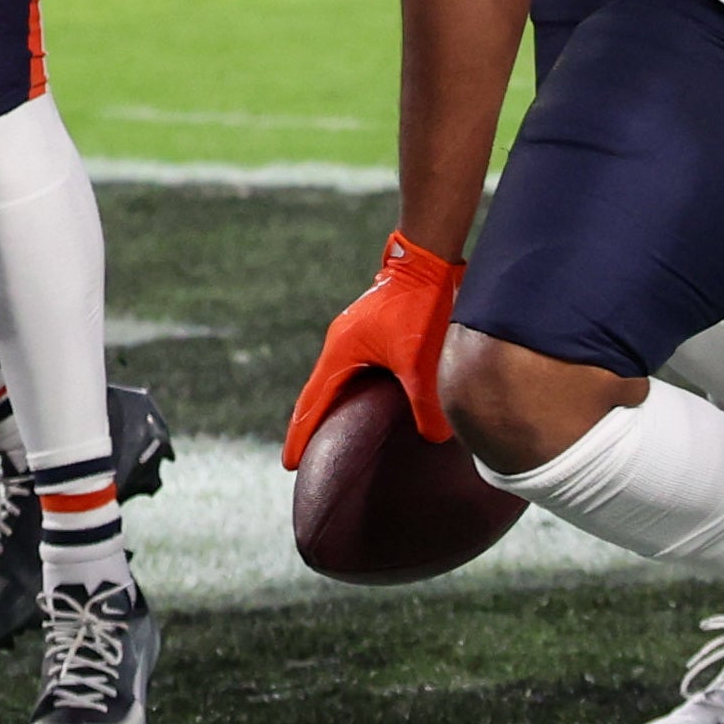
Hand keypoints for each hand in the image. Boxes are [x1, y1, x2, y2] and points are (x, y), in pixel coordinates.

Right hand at [284, 230, 464, 462]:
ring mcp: (355, 336)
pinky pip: (355, 371)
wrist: (429, 258)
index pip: (312, 404)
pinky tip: (367, 407)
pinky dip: (353, 393)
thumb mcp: (420, 358)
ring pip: (338, 382)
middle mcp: (341, 345)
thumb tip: (433, 438)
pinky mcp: (372, 331)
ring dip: (333, 410)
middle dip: (312, 427)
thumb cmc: (420, 304)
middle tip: (306, 461)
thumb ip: (425, 401)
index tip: (290, 465)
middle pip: (319, 395)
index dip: (300, 436)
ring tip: (334, 440)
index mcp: (340, 353)